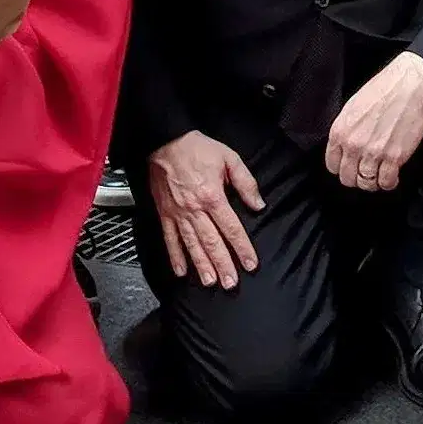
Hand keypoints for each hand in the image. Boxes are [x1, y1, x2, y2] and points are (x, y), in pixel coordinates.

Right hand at [148, 130, 263, 289]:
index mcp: (213, 196)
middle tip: (231, 283)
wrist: (165, 140)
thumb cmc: (197, 147)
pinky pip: (170, 239)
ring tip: (210, 282)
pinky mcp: (165, 213)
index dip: (242, 248)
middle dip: (223, 264)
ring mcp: (178, 213)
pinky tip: (181, 271)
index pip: (231, 228)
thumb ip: (246, 183)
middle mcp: (195, 209)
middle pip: (212, 242)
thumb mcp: (229, 158)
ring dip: (201, 265)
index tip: (250, 264)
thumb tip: (258, 205)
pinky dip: (175, 256)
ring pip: (192, 245)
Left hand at [325, 51, 422, 192]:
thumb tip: (344, 149)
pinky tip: (392, 176)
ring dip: (373, 182)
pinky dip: (389, 183)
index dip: (342, 168)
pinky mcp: (394, 157)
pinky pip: (386, 182)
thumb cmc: (381, 91)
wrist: (406, 86)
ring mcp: (373, 152)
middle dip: (356, 178)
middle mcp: (353, 145)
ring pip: (366, 183)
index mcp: (339, 132)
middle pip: (348, 178)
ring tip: (379, 176)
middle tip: (366, 174)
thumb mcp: (351, 108)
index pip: (332, 165)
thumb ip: (345, 131)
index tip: (351, 168)